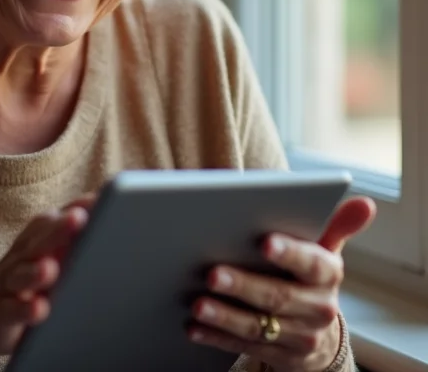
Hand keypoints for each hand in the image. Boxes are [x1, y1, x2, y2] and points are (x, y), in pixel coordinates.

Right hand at [0, 194, 95, 371]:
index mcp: (35, 239)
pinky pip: (12, 309)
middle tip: (78, 218)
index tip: (99, 199)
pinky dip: (25, 309)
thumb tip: (109, 218)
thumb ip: (70, 241)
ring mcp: (8, 284)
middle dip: (60, 228)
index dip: (76, 208)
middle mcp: (22, 256)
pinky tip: (39, 308)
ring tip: (50, 268)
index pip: (56, 218)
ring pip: (22, 274)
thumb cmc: (23, 286)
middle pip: (40, 238)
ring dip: (36, 271)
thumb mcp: (44, 258)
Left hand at [188, 196, 375, 371]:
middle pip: (277, 297)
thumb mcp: (324, 248)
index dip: (290, 253)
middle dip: (243, 285)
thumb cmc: (309, 273)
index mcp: (327, 274)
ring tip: (197, 302)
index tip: (264, 242)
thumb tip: (363, 201)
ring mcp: (299, 337)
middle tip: (211, 273)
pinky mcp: (279, 356)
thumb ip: (335, 223)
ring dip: (225, 316)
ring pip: (258, 326)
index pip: (311, 263)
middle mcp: (318, 308)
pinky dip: (217, 337)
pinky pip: (245, 346)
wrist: (318, 330)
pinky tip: (193, 326)